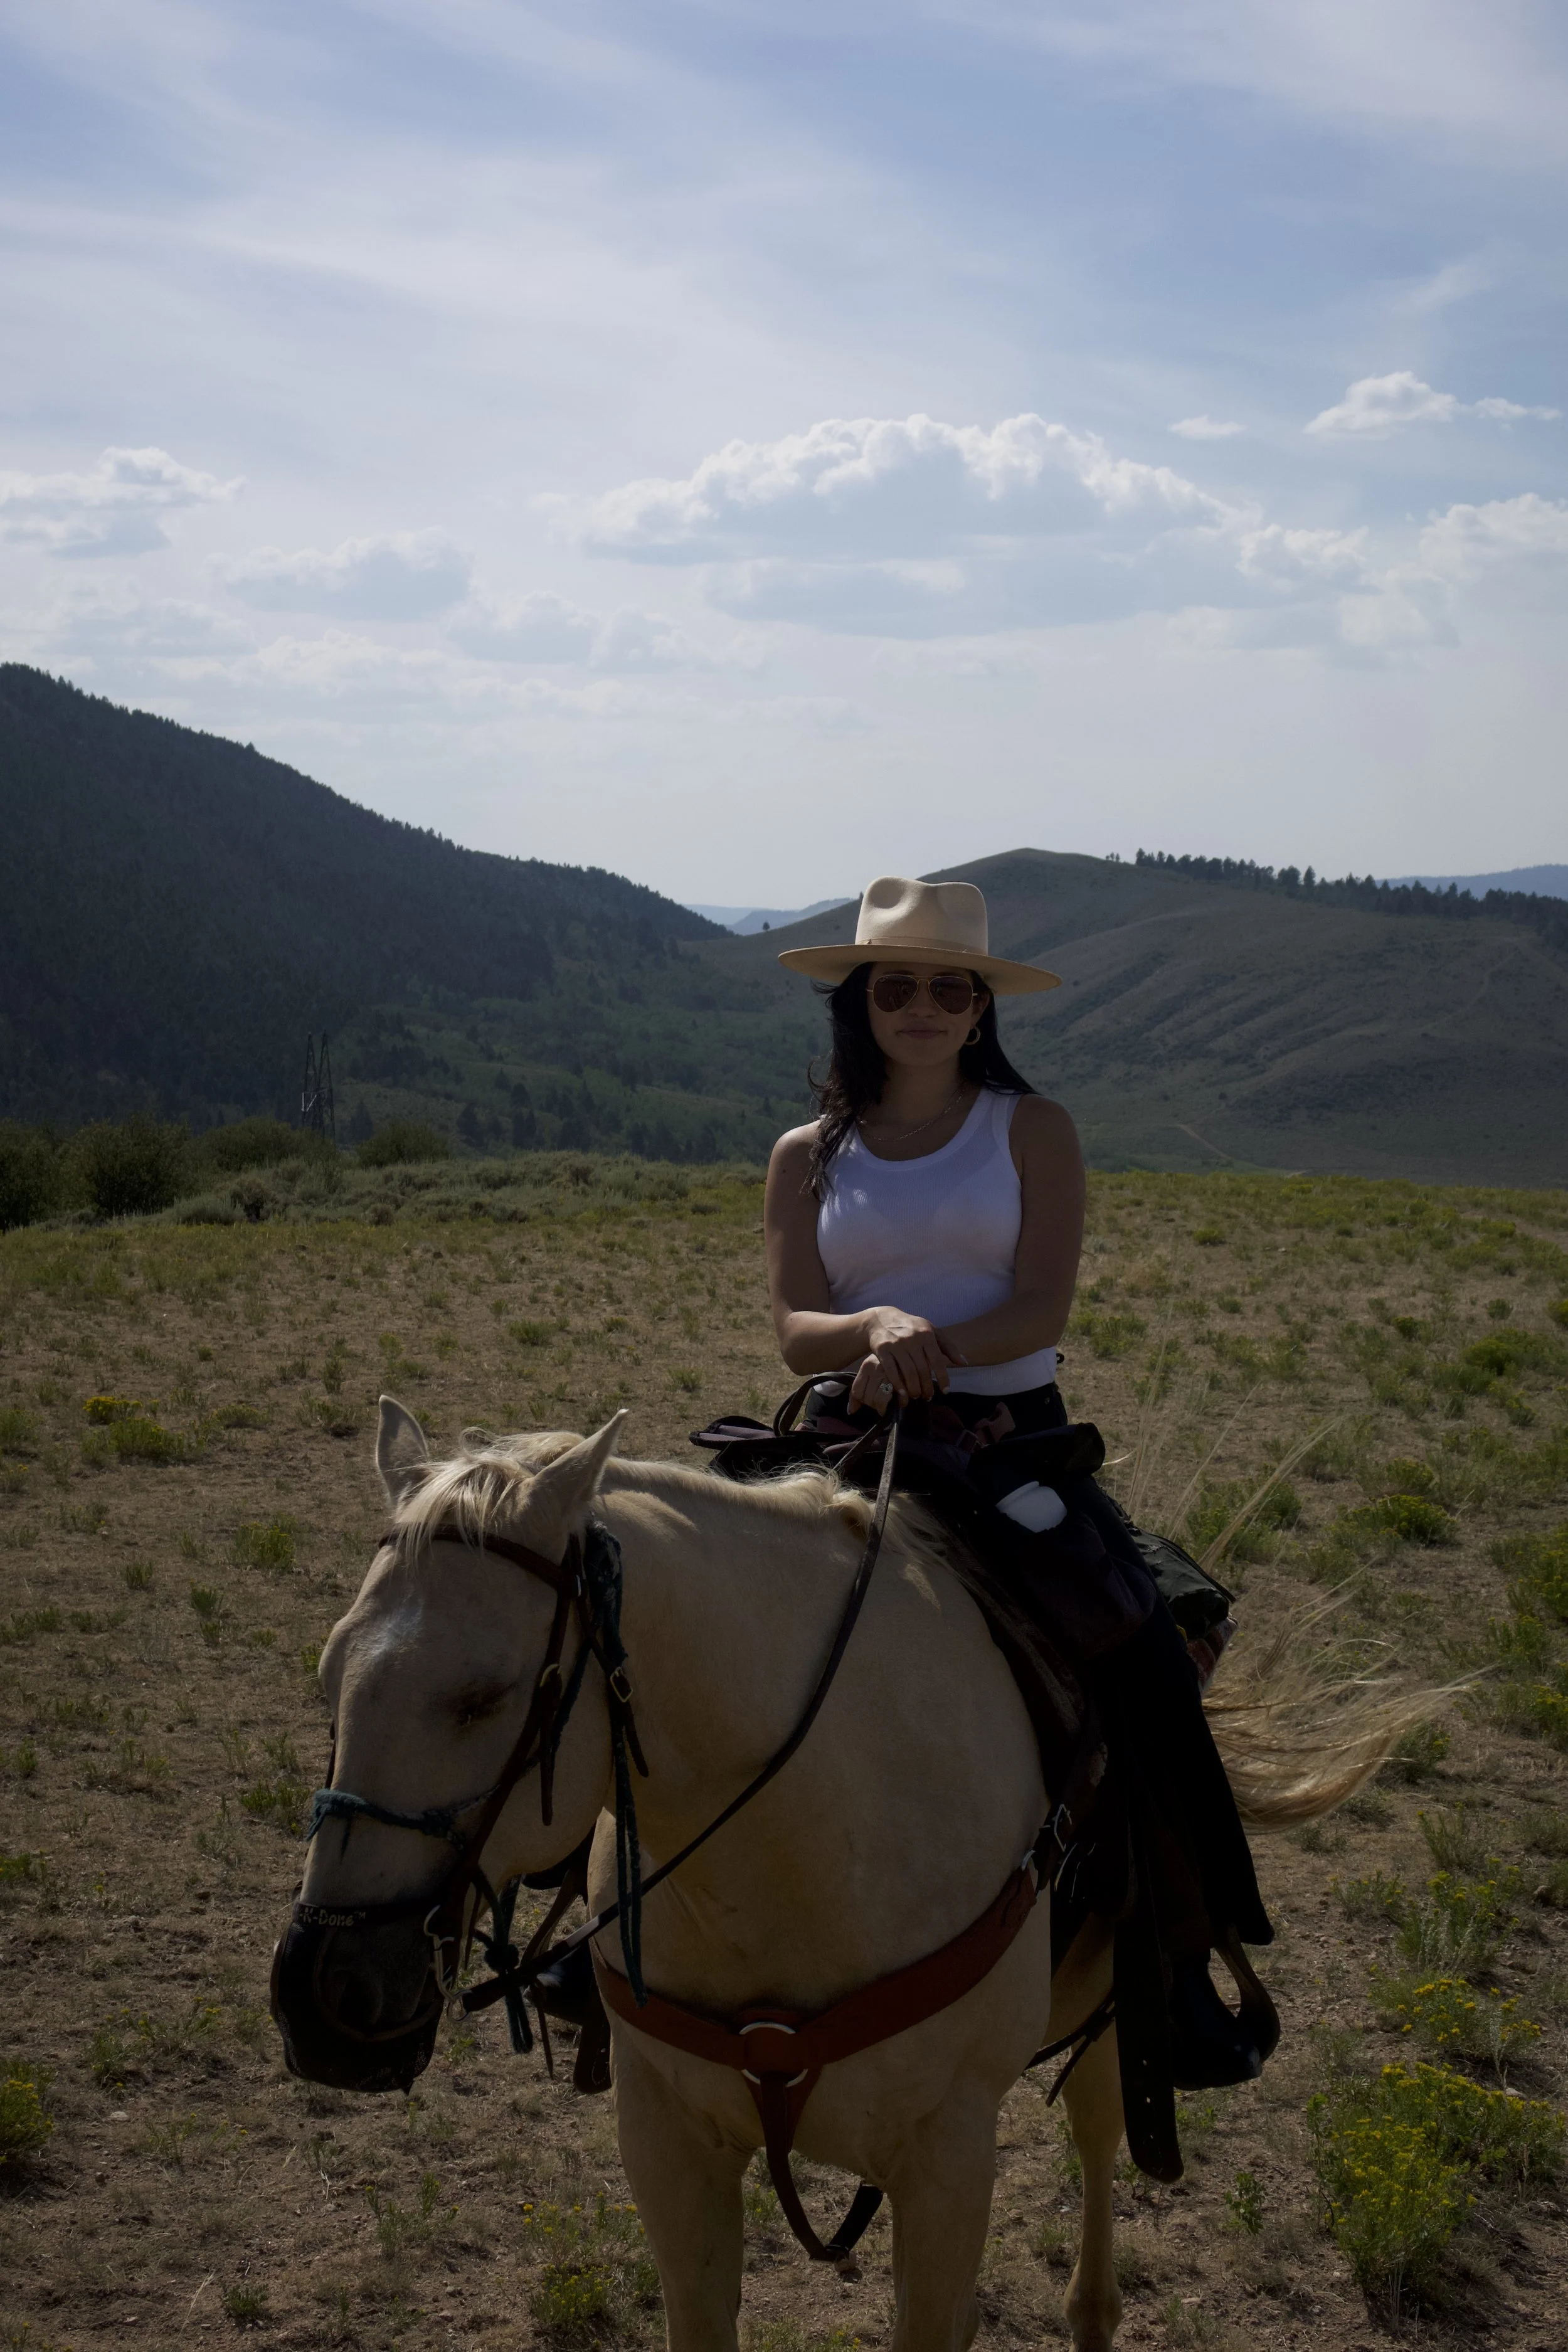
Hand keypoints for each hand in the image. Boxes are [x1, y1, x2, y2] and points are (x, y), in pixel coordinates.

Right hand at [849, 1310, 964, 1411]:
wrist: (881, 1319)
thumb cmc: (911, 1327)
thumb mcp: (931, 1331)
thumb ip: (948, 1347)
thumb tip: (964, 1363)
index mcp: (926, 1334)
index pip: (937, 1360)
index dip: (943, 1378)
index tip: (946, 1391)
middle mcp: (911, 1339)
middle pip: (923, 1369)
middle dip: (927, 1387)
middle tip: (928, 1397)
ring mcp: (896, 1344)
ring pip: (908, 1372)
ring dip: (914, 1388)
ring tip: (917, 1396)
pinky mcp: (882, 1350)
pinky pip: (891, 1371)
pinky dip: (898, 1385)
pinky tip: (903, 1393)